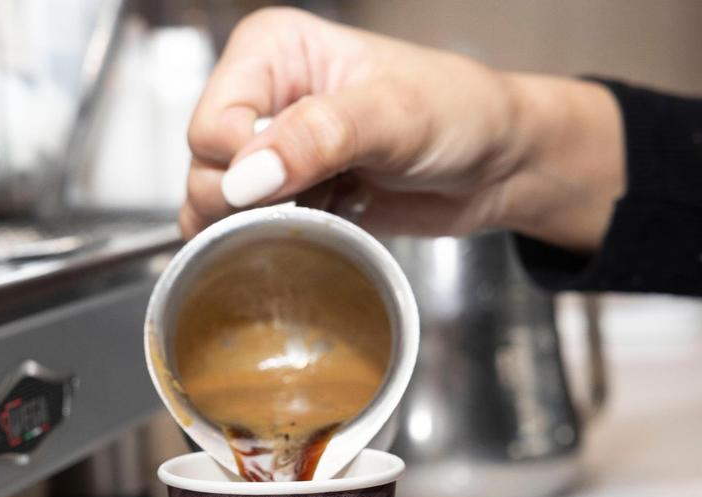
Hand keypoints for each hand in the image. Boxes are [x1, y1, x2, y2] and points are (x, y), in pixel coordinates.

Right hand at [182, 8, 623, 249]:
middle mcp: (260, 96)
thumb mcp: (395, 116)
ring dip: (264, 224)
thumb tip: (248, 175)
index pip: (210, 124)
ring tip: (326, 204)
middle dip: (252, 200)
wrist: (497, 166)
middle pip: (204, 169)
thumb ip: (319, 138)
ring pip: (214, 205)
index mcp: (272, 51)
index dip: (242, 165)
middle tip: (317, 197)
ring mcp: (268, 148)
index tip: (295, 182)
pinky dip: (271, 240)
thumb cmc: (461, 114)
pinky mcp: (283, 193)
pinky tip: (321, 222)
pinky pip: (241, 231)